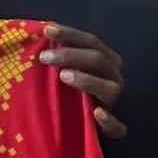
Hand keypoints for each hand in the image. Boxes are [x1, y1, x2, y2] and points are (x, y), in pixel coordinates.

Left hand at [40, 24, 125, 138]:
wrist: (77, 125)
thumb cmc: (68, 90)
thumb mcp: (65, 68)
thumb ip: (58, 53)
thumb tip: (40, 30)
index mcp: (105, 59)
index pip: (91, 41)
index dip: (70, 34)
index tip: (47, 30)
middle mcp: (113, 77)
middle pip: (98, 60)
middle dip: (71, 55)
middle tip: (44, 57)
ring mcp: (114, 102)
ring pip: (109, 89)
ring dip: (87, 80)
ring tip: (63, 76)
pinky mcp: (112, 127)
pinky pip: (117, 126)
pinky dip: (109, 120)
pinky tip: (97, 113)